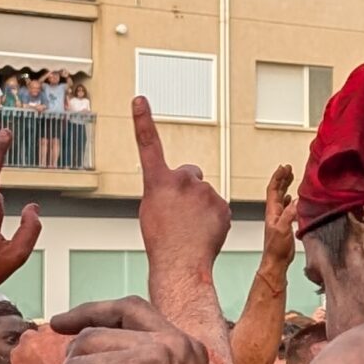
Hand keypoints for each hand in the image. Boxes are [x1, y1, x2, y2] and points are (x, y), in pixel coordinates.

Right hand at [132, 100, 230, 281]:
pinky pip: (218, 208)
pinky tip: (205, 233)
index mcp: (158, 182)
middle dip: (189, 187)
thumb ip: (166, 189)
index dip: (143, 121)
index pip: (148, 145)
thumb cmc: (162, 241)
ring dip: (201, 207)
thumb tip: (185, 184)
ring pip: (205, 194)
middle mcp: (183, 180)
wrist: (181, 264)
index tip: (139, 99)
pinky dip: (214, 219)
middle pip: (190, 174)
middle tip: (182, 213)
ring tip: (192, 229)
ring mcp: (205, 192)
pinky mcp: (223, 205)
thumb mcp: (152, 210)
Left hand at [259, 164, 298, 267]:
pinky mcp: (284, 224)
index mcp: (272, 211)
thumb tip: (297, 200)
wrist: (276, 261)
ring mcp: (279, 218)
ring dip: (286, 186)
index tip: (284, 167)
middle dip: (282, 178)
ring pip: (281, 197)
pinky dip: (290, 199)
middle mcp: (274, 212)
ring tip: (291, 178)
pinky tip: (293, 199)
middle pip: (277, 191)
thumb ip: (289, 214)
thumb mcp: (282, 229)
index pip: (273, 189)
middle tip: (288, 169)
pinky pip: (286, 207)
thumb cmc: (276, 248)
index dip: (278, 177)